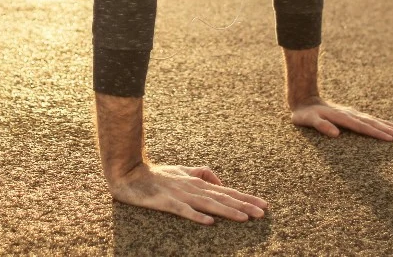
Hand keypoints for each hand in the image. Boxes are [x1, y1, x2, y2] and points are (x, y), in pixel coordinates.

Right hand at [107, 162, 268, 225]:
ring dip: (228, 211)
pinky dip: (196, 216)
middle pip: (223, 198)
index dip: (246, 198)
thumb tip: (220, 182)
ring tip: (245, 218)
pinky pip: (183, 210)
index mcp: (198, 182)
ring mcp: (180, 194)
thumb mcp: (182, 170)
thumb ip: (202, 173)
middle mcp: (193, 187)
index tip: (264, 204)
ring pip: (209, 204)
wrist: (129, 173)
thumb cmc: (157, 174)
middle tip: (263, 213)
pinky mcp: (166, 202)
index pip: (227, 191)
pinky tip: (209, 222)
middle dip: (244, 205)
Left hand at [290, 97, 392, 140]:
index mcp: (341, 117)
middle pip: (372, 123)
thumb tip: (336, 134)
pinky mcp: (352, 114)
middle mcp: (350, 114)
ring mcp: (352, 113)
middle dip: (388, 130)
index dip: (376, 133)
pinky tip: (389, 125)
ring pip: (373, 120)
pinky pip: (370, 119)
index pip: (362, 127)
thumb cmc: (304, 114)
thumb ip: (321, 125)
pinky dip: (381, 122)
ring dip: (388, 126)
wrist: (304, 99)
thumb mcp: (307, 120)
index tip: (390, 139)